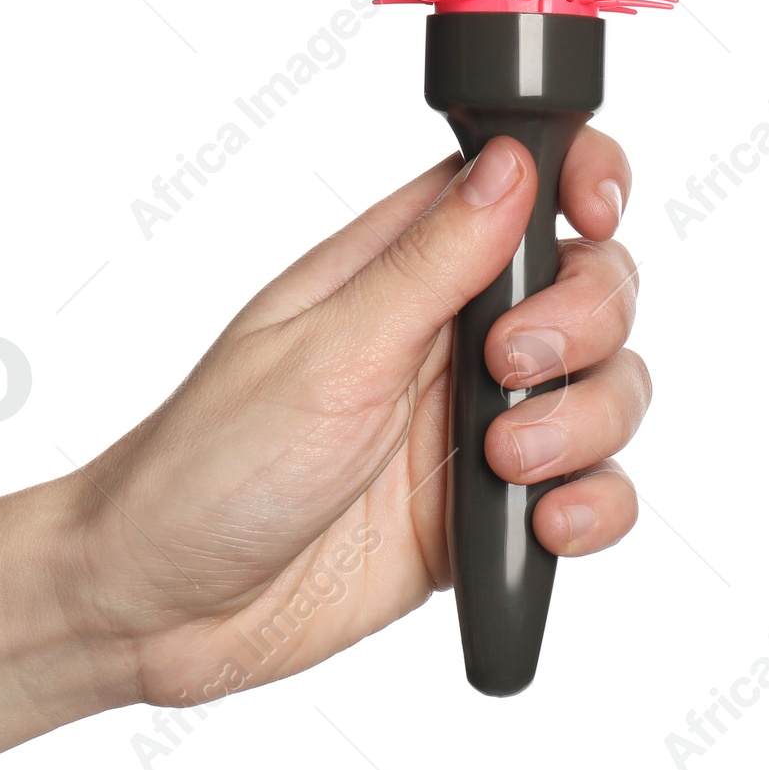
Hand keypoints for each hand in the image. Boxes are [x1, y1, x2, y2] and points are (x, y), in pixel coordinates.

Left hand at [71, 131, 651, 704]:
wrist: (164, 604)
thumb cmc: (210, 461)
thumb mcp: (324, 354)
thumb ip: (428, 265)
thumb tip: (511, 165)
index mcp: (399, 268)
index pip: (520, 186)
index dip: (580, 181)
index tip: (593, 215)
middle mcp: (446, 335)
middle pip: (590, 286)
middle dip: (583, 321)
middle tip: (506, 366)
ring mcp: (471, 423)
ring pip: (604, 388)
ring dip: (585, 422)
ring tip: (505, 462)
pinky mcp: (485, 512)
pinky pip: (589, 491)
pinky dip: (594, 506)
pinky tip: (544, 525)